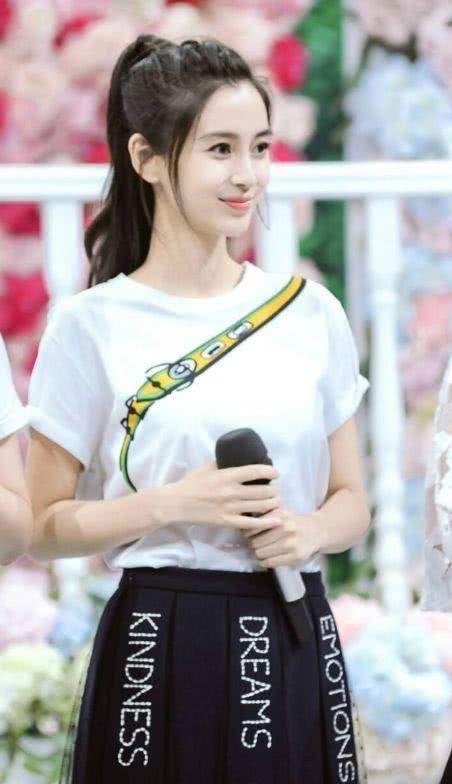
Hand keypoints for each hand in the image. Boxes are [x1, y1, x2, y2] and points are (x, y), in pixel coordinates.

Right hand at [166, 459, 280, 530]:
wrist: (178, 503)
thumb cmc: (192, 483)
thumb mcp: (207, 467)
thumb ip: (223, 462)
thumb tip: (237, 456)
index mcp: (227, 475)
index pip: (255, 472)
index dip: (269, 472)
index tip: (276, 473)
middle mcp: (231, 492)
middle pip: (262, 491)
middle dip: (273, 490)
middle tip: (274, 489)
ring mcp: (230, 508)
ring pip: (260, 506)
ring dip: (272, 503)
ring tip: (275, 501)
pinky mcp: (227, 521)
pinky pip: (251, 524)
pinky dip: (267, 522)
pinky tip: (277, 520)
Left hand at [242, 504, 326, 567]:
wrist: (317, 530)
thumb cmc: (293, 521)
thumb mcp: (280, 511)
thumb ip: (264, 515)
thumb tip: (242, 526)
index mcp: (280, 515)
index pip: (253, 528)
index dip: (247, 533)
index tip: (248, 534)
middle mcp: (286, 528)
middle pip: (255, 542)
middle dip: (252, 544)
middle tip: (255, 543)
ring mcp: (291, 544)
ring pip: (261, 553)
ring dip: (258, 554)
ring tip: (261, 550)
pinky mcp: (296, 557)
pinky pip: (270, 563)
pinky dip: (265, 562)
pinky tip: (267, 558)